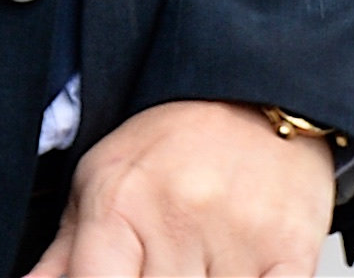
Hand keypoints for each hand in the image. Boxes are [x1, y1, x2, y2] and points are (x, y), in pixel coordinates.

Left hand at [22, 98, 333, 277]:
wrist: (257, 93)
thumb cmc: (175, 142)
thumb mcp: (101, 180)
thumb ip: (63, 254)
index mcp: (120, 204)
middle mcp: (177, 219)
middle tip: (153, 264)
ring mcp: (236, 239)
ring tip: (192, 261)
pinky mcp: (290, 253)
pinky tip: (229, 270)